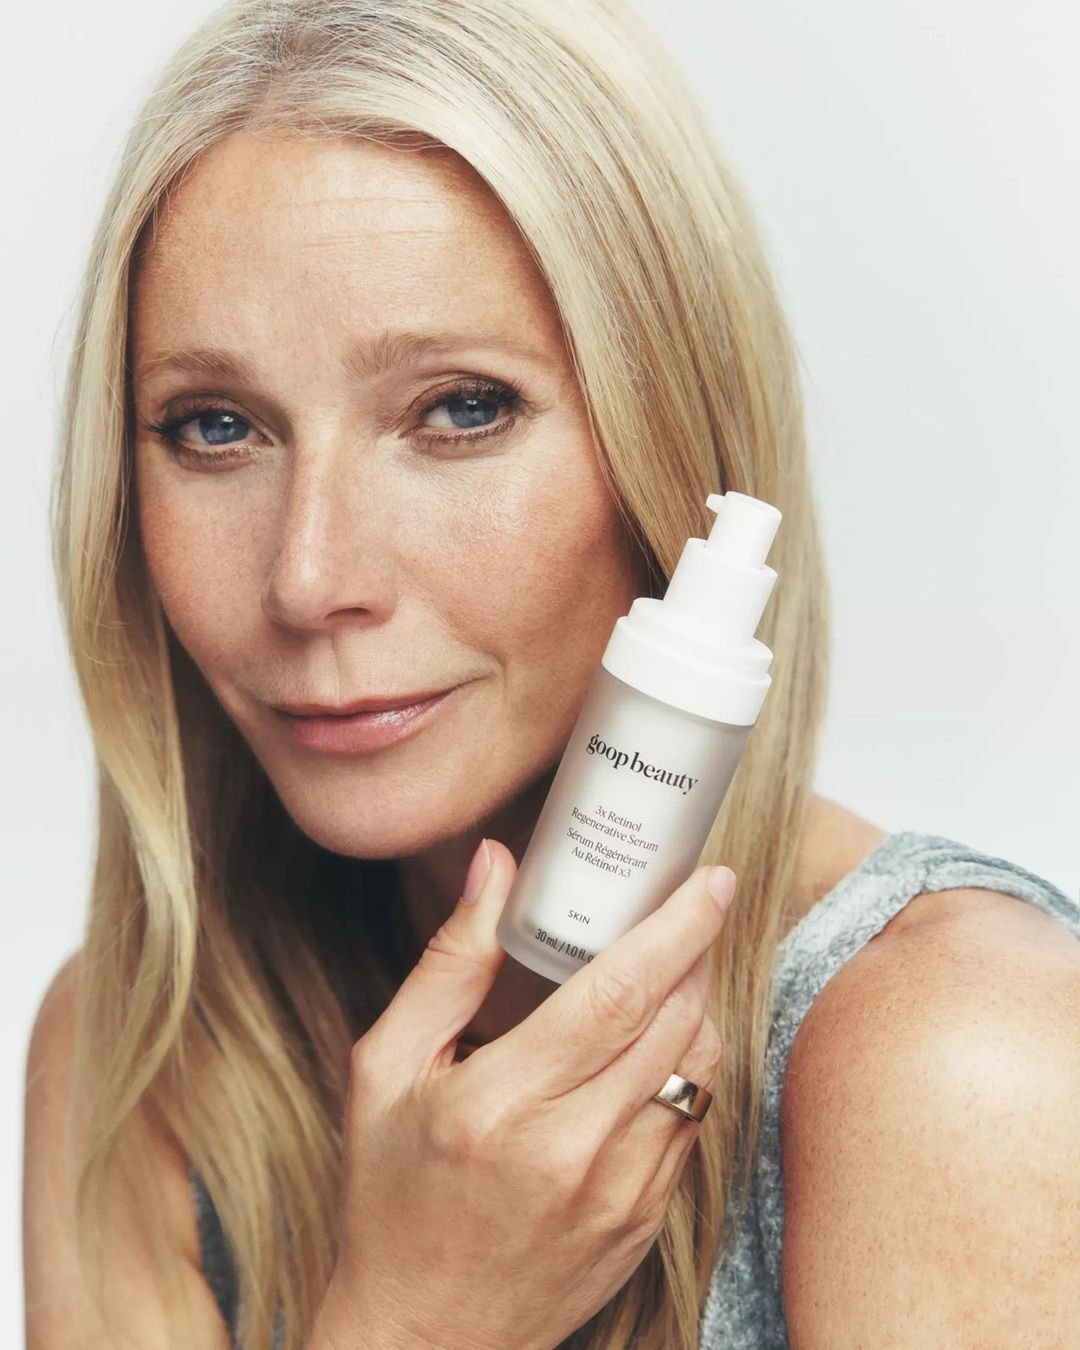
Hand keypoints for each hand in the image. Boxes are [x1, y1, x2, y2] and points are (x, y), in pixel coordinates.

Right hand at [313, 839, 736, 1349]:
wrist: (423, 1335)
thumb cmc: (392, 1194)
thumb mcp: (386, 1070)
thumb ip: (448, 963)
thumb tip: (495, 864)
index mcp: (499, 1104)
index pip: (616, 994)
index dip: (676, 928)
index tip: (711, 880)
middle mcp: (571, 1152)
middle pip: (674, 1024)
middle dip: (700, 951)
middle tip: (699, 903)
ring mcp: (619, 1196)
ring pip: (698, 1070)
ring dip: (700, 1005)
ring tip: (679, 965)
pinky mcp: (644, 1224)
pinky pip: (692, 1121)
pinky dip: (687, 1066)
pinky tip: (659, 1041)